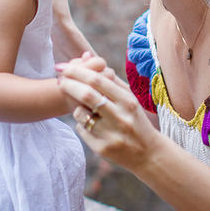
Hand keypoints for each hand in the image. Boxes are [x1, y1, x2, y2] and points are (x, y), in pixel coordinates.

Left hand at [57, 54, 158, 171]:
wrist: (149, 154)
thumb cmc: (135, 120)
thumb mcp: (129, 98)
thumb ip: (108, 78)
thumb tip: (86, 56)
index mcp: (128, 101)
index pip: (97, 80)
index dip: (76, 71)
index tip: (62, 67)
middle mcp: (120, 117)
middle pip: (86, 94)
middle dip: (68, 84)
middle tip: (59, 80)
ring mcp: (111, 135)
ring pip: (79, 113)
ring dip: (75, 106)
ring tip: (82, 107)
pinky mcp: (102, 149)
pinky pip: (81, 130)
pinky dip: (81, 123)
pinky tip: (92, 125)